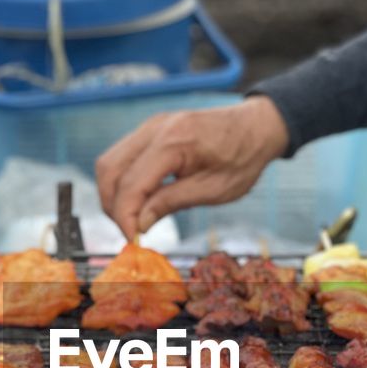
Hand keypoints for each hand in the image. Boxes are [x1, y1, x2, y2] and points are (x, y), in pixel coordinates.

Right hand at [95, 97, 289, 239]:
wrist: (256, 126)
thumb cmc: (243, 157)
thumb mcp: (214, 190)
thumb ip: (172, 203)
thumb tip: (139, 224)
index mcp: (174, 142)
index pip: (131, 184)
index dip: (125, 217)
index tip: (132, 241)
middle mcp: (155, 128)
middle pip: (110, 170)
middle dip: (113, 207)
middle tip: (129, 233)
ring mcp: (150, 126)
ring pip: (110, 162)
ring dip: (113, 194)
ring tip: (132, 219)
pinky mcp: (150, 130)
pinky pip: (122, 156)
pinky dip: (122, 181)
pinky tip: (139, 200)